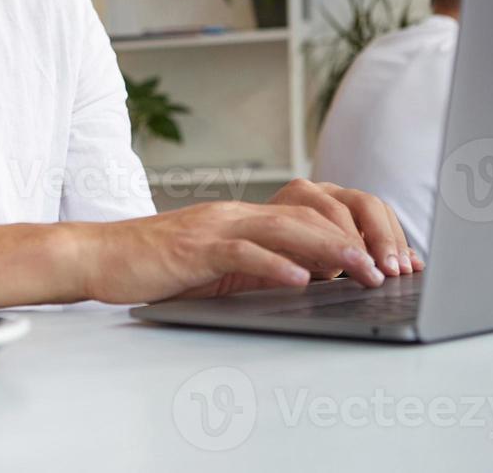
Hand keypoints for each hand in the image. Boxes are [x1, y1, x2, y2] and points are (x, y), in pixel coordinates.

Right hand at [71, 181, 418, 305]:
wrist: (100, 256)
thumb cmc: (158, 267)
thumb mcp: (221, 267)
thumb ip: (263, 265)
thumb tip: (318, 281)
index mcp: (248, 217)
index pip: (317, 212)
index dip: (359, 231)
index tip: (393, 259)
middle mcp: (238, 213)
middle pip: (312, 212)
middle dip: (359, 238)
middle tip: (393, 266)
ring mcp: (216, 226)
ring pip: (285, 226)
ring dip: (331, 249)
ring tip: (365, 269)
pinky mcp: (194, 247)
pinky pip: (241, 252)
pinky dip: (274, 263)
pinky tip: (300, 279)